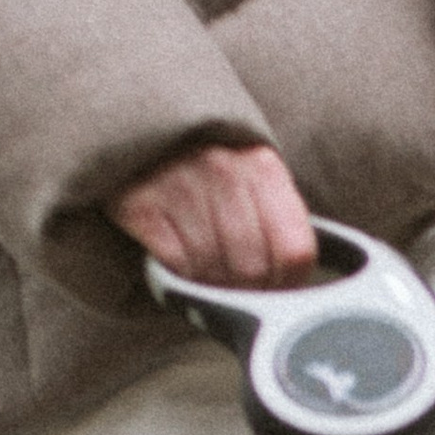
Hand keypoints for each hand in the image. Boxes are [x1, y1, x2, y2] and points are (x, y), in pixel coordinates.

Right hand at [112, 142, 318, 288]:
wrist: (140, 144)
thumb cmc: (204, 175)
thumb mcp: (253, 183)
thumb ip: (279, 224)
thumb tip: (291, 285)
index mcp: (264, 167)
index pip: (294, 252)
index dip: (284, 283)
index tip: (271, 286)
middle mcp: (225, 171)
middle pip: (252, 268)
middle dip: (243, 290)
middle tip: (231, 288)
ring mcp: (181, 185)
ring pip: (212, 270)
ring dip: (208, 285)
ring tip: (203, 274)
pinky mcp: (141, 204)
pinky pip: (175, 265)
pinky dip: (178, 276)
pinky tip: (176, 263)